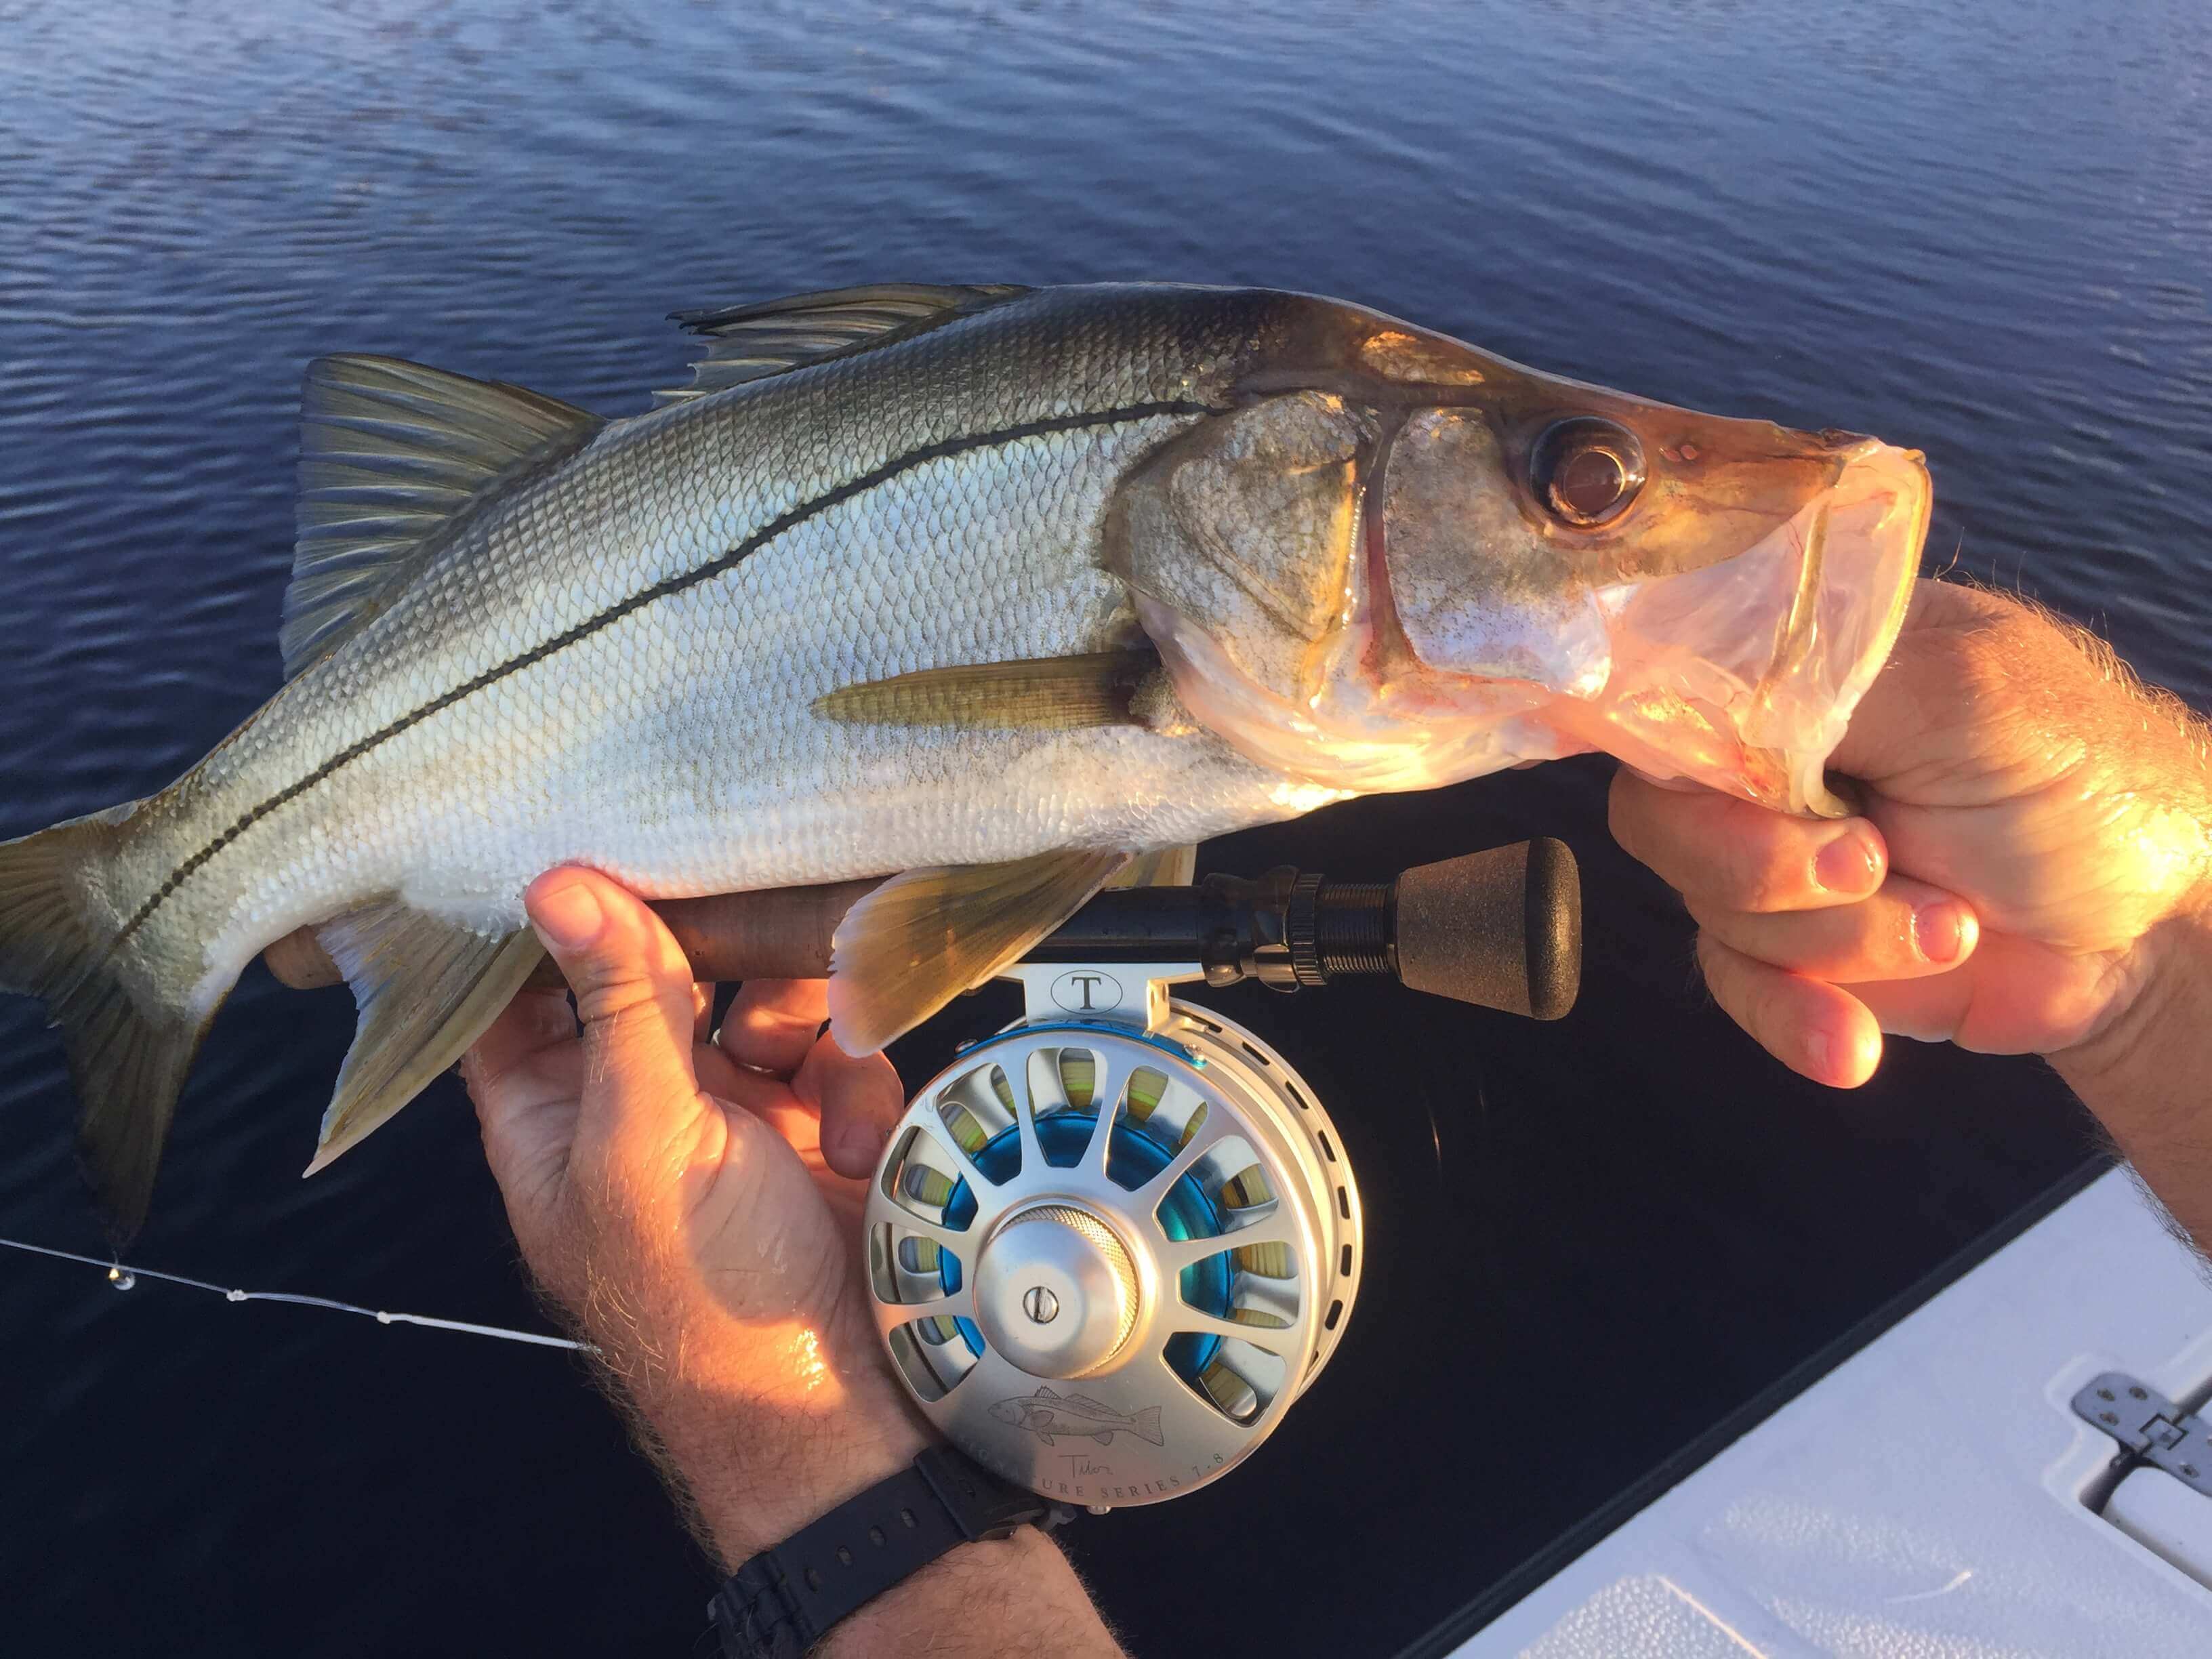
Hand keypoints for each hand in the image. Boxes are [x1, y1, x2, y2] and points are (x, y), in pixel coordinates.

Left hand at [461, 865, 923, 1562]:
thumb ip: (616, 1005)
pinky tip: (855, 1141)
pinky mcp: (818, 1121)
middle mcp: (636, 1101)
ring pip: (761, 998)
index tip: (587, 827)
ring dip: (801, 1023)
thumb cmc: (709, 1299)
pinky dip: (854, 1083)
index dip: (544, 914)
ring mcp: (733, 1113)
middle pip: (657, 971)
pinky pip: (836, 1049)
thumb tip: (556, 880)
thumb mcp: (646, 1140)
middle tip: (750, 916)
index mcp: (552, 1112)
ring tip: (820, 1078)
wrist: (847, 1409)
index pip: (517, 987)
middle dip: (713, 953)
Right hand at [1609, 579, 2211, 1087]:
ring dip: (1839, 941)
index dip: (1686, 752)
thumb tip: (1684, 693)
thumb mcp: (1959, 692)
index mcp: (1795, 667)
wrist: (2152, 932)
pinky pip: (1735, 989)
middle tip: (1876, 862)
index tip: (1765, 791)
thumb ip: (1814, 682)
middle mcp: (1767, 758)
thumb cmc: (2081, 781)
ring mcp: (1774, 859)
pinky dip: (1795, 1017)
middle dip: (1770, 865)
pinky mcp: (1792, 952)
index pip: (1665, 691)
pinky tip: (1855, 1040)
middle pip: (1663, 816)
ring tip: (1951, 928)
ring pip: (1712, 909)